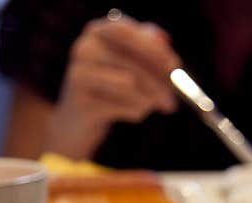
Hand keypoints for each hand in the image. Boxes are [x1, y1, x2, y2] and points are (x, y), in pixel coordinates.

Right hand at [46, 15, 181, 155]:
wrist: (76, 122)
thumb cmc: (109, 88)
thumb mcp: (127, 63)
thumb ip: (146, 46)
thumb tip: (163, 39)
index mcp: (96, 32)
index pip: (128, 32)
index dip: (153, 48)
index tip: (174, 65)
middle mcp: (84, 49)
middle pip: (132, 62)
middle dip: (159, 83)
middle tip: (173, 101)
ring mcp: (79, 76)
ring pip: (130, 84)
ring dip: (149, 100)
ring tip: (152, 107)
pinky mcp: (82, 103)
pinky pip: (122, 107)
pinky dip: (137, 112)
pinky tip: (136, 114)